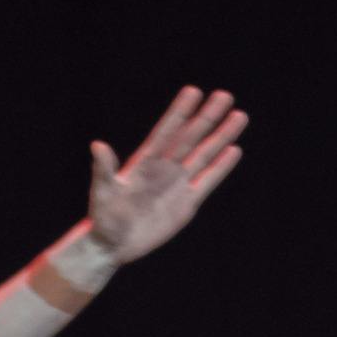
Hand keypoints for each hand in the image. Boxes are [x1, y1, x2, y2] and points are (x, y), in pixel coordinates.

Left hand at [86, 85, 246, 264]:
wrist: (113, 244)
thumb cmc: (102, 218)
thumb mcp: (102, 192)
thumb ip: (104, 169)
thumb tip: (98, 145)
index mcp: (145, 161)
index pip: (167, 131)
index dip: (179, 112)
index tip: (193, 91)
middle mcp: (164, 168)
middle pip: (191, 137)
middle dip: (207, 117)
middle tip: (225, 95)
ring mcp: (178, 184)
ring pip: (204, 155)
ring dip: (221, 137)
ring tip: (238, 116)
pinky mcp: (187, 203)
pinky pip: (208, 181)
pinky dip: (221, 167)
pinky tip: (233, 150)